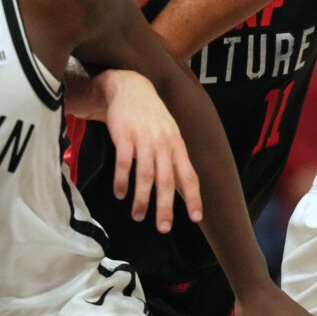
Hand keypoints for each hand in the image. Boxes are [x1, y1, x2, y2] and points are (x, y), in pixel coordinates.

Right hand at [98, 69, 201, 232]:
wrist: (130, 87)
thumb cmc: (152, 116)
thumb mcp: (169, 134)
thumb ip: (174, 159)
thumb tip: (182, 188)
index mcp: (177, 145)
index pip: (189, 175)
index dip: (193, 197)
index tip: (196, 218)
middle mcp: (163, 143)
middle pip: (167, 180)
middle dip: (166, 206)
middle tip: (163, 227)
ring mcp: (144, 139)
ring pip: (145, 174)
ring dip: (142, 198)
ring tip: (138, 215)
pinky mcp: (124, 135)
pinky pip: (124, 162)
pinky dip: (122, 180)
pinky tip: (120, 194)